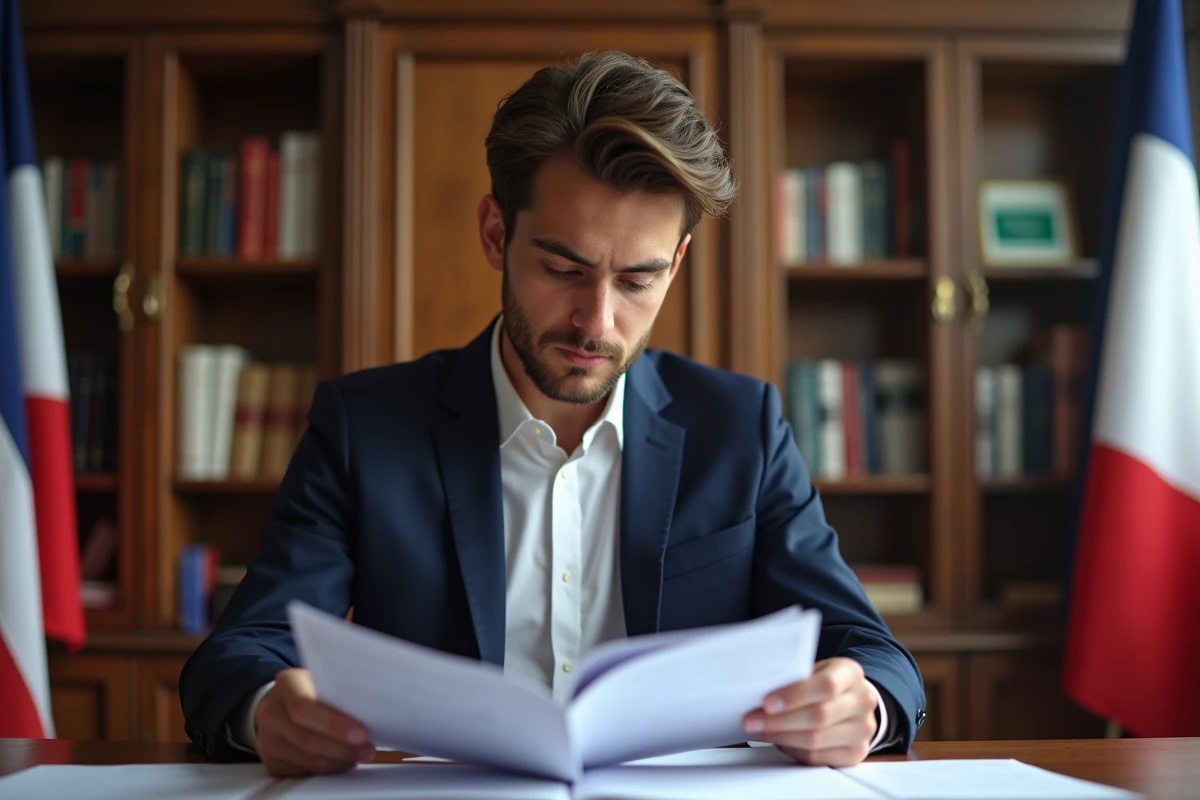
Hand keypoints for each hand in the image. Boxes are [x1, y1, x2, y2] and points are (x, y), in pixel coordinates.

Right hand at [253, 668, 375, 776]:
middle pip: (307, 739)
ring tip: (359, 755)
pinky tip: (341, 760)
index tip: (361, 733)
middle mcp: (270, 711)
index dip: (334, 724)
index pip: (304, 706)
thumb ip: (341, 690)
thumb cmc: (313, 690)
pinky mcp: (270, 760)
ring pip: (307, 760)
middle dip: (343, 748)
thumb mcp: (325, 679)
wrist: (284, 702)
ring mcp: (266, 738)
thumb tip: (376, 708)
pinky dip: (326, 769)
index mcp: (286, 683)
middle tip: (367, 749)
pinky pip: (301, 772)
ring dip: (338, 761)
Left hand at [742, 657, 877, 766]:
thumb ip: (796, 678)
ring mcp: (862, 730)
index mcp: (850, 673)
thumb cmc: (826, 682)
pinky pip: (818, 757)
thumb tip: (760, 691)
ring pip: (816, 740)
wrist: (853, 700)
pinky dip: (793, 750)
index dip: (795, 696)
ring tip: (759, 731)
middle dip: (779, 721)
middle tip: (752, 721)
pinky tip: (778, 741)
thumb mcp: (816, 670)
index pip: (826, 686)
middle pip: (819, 716)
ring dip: (781, 737)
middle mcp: (862, 701)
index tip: (767, 703)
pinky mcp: (856, 753)